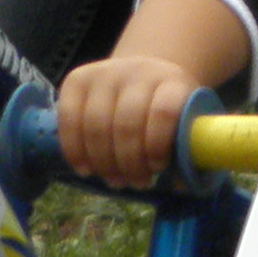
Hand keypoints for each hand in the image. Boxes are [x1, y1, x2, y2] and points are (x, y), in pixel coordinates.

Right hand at [59, 54, 199, 187]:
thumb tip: (181, 184)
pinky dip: (74, 149)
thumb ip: (188, 150)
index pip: (163, 112)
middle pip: (126, 123)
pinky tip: (85, 168)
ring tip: (114, 180)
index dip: (157, 144)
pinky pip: (68, 118)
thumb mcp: (187, 123)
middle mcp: (138, 72)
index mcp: (173, 82)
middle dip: (129, 163)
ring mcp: (104, 72)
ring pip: (96, 124)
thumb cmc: (167, 110)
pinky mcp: (77, 79)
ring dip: (103, 162)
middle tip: (135, 183)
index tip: (157, 169)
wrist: (145, 75)